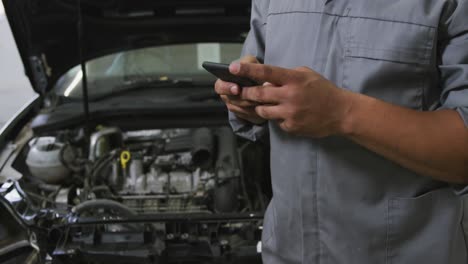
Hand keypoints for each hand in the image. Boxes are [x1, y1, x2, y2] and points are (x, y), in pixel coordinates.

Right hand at [214, 55, 265, 124]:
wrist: (262, 79)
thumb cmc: (253, 68)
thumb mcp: (249, 61)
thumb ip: (246, 64)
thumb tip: (243, 70)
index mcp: (224, 82)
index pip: (219, 87)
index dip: (227, 88)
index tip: (237, 88)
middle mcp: (226, 96)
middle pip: (231, 101)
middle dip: (243, 99)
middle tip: (252, 97)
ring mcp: (234, 106)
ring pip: (241, 109)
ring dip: (252, 105)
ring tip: (262, 100)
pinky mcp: (244, 114)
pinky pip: (249, 116)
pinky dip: (256, 111)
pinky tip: (265, 106)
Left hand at [229, 62, 353, 137]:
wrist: (341, 113)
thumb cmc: (322, 91)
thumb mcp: (306, 75)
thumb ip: (286, 76)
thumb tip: (266, 79)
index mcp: (294, 79)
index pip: (266, 72)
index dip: (247, 70)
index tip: (233, 68)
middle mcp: (290, 96)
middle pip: (258, 94)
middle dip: (246, 92)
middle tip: (240, 91)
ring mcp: (290, 113)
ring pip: (262, 111)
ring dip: (259, 106)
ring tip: (266, 103)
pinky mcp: (291, 126)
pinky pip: (275, 122)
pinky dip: (276, 117)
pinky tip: (287, 114)